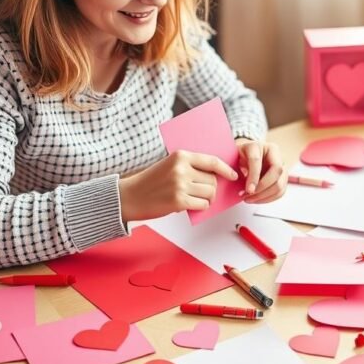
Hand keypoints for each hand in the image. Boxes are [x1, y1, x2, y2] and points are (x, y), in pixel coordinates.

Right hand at [118, 150, 237, 221]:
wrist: (130, 196)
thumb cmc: (151, 182)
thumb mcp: (170, 165)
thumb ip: (190, 167)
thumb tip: (216, 175)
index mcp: (181, 156)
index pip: (212, 161)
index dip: (226, 169)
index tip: (233, 175)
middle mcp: (181, 169)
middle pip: (213, 180)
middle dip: (211, 188)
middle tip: (200, 192)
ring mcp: (180, 185)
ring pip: (210, 193)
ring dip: (206, 199)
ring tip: (193, 199)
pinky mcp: (178, 201)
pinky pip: (202, 205)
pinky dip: (200, 207)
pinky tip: (189, 205)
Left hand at [235, 138, 287, 203]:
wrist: (250, 154)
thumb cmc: (244, 154)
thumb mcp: (238, 155)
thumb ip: (241, 165)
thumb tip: (247, 182)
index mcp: (265, 146)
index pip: (260, 161)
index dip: (254, 176)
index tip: (248, 190)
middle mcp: (278, 156)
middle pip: (276, 173)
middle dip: (261, 189)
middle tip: (246, 196)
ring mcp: (283, 168)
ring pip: (280, 185)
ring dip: (264, 196)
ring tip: (248, 199)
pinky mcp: (283, 179)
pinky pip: (279, 192)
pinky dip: (268, 199)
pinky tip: (256, 199)